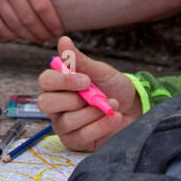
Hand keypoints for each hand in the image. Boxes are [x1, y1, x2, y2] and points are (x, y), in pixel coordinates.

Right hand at [0, 0, 61, 42]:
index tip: (59, 30)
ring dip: (29, 36)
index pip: (42, 6)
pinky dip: (10, 34)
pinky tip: (21, 36)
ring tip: (40, 39)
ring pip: (14, 25)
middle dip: (43, 33)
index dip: (52, 22)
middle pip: (28, 19)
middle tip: (51, 38)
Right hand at [37, 36, 139, 151]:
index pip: (45, 81)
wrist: (134, 108)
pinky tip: (115, 118)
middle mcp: (56, 105)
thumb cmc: (113, 87)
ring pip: (67, 121)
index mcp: (59, 85)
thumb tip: (63, 39)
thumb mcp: (100, 72)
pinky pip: (82, 136)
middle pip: (46, 103)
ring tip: (112, 105)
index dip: (63, 80)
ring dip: (94, 112)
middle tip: (95, 96)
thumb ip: (80, 60)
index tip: (87, 80)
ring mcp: (64, 125)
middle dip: (73, 100)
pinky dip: (102, 125)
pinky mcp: (75, 141)